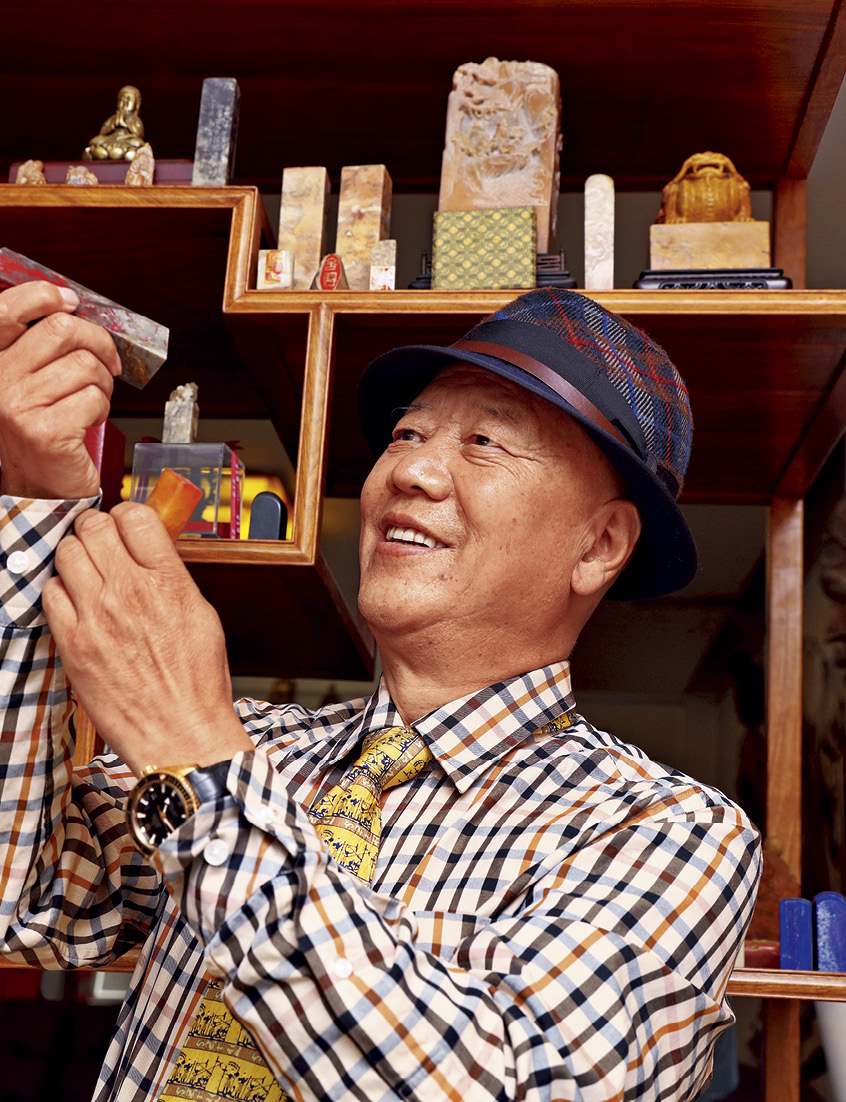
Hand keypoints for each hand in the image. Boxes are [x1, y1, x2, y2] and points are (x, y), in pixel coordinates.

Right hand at [0, 281, 121, 498]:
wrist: (39, 490)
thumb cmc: (43, 434)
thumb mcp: (33, 385)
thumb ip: (43, 348)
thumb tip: (73, 308)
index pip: (7, 310)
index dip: (43, 296)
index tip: (71, 302)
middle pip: (62, 330)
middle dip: (99, 344)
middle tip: (107, 364)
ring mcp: (19, 406)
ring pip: (86, 366)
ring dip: (103, 385)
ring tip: (91, 402)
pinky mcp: (46, 431)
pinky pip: (94, 398)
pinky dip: (102, 409)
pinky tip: (88, 422)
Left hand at [42, 502, 252, 774]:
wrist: (180, 732)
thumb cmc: (197, 682)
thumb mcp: (201, 615)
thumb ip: (172, 577)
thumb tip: (151, 552)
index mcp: (169, 581)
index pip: (135, 516)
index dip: (127, 516)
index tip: (125, 526)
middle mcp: (130, 591)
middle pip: (93, 528)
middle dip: (95, 530)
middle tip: (100, 544)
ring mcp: (97, 616)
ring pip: (66, 554)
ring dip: (75, 557)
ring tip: (85, 572)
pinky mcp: (73, 643)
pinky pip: (50, 593)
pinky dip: (60, 591)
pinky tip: (75, 604)